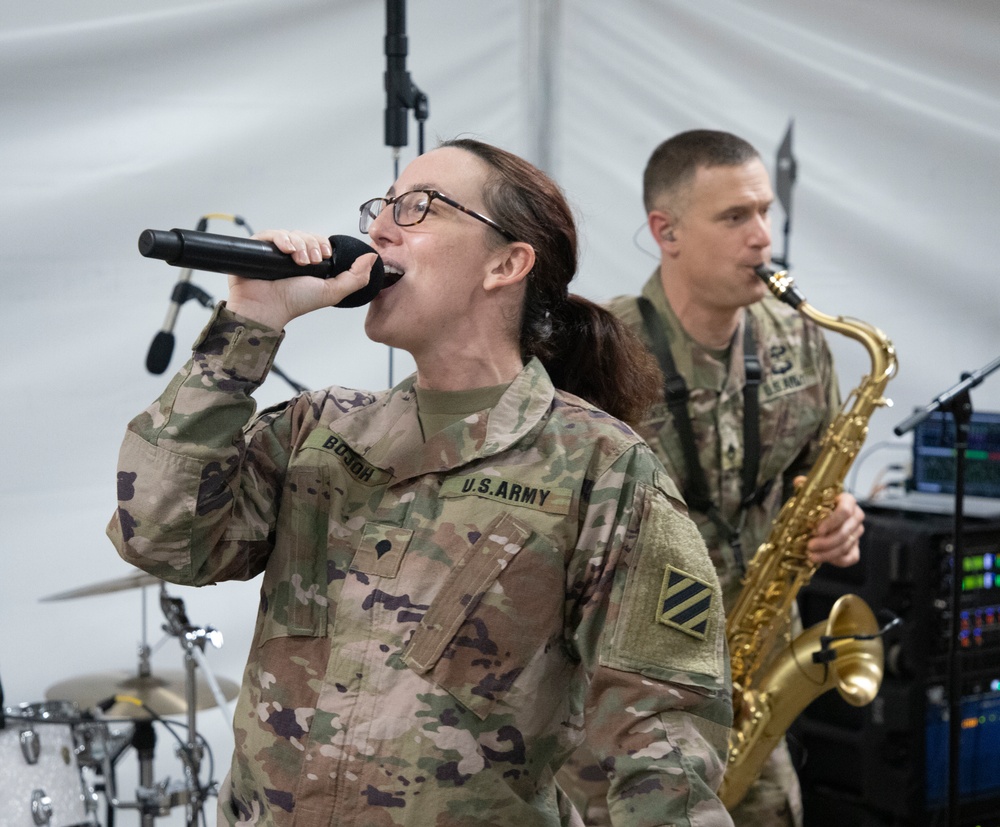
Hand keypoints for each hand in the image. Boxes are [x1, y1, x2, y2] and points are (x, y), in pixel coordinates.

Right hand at [226, 230, 374, 329]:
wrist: (267, 308)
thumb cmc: (296, 302)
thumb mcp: (332, 291)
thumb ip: (356, 277)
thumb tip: (373, 258)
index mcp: (308, 264)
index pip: (318, 242)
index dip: (322, 244)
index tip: (324, 255)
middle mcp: (292, 256)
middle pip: (306, 236)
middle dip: (311, 245)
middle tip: (310, 262)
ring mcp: (275, 252)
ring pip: (291, 233)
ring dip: (299, 244)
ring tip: (298, 262)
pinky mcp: (259, 247)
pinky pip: (272, 233)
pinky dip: (282, 239)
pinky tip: (287, 250)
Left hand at [802, 479, 863, 566]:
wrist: (821, 518)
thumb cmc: (816, 505)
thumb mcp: (810, 494)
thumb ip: (805, 487)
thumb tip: (799, 481)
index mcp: (848, 501)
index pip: (845, 510)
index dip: (832, 521)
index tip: (817, 530)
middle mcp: (856, 517)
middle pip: (845, 531)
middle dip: (827, 542)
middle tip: (810, 546)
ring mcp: (857, 533)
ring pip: (846, 546)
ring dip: (828, 553)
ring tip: (811, 555)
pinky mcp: (856, 547)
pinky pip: (851, 557)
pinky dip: (837, 560)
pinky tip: (823, 559)